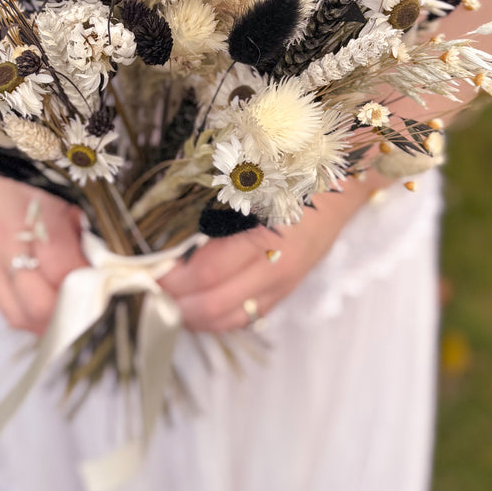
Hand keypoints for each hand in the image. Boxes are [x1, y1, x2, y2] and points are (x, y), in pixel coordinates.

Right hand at [0, 160, 86, 334]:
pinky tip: (45, 291)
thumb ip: (74, 220)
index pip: (66, 274)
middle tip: (93, 300)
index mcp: (25, 223)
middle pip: (39, 309)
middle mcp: (1, 252)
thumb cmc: (8, 157)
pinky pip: (3, 301)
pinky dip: (28, 305)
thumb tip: (97, 254)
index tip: (112, 279)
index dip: (93, 283)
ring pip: (17, 315)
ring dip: (47, 318)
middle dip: (70, 312)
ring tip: (69, 305)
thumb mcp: (51, 182)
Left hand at [159, 176, 374, 331]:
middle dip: (176, 303)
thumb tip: (174, 238)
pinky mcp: (287, 290)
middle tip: (148, 294)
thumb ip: (217, 208)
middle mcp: (276, 268)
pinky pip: (247, 317)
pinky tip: (197, 309)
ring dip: (194, 317)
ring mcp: (283, 284)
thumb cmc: (294, 172)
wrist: (345, 181)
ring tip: (167, 305)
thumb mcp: (252, 182)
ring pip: (230, 318)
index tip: (146, 274)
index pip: (207, 272)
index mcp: (266, 237)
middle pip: (214, 304)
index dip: (173, 279)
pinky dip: (217, 318)